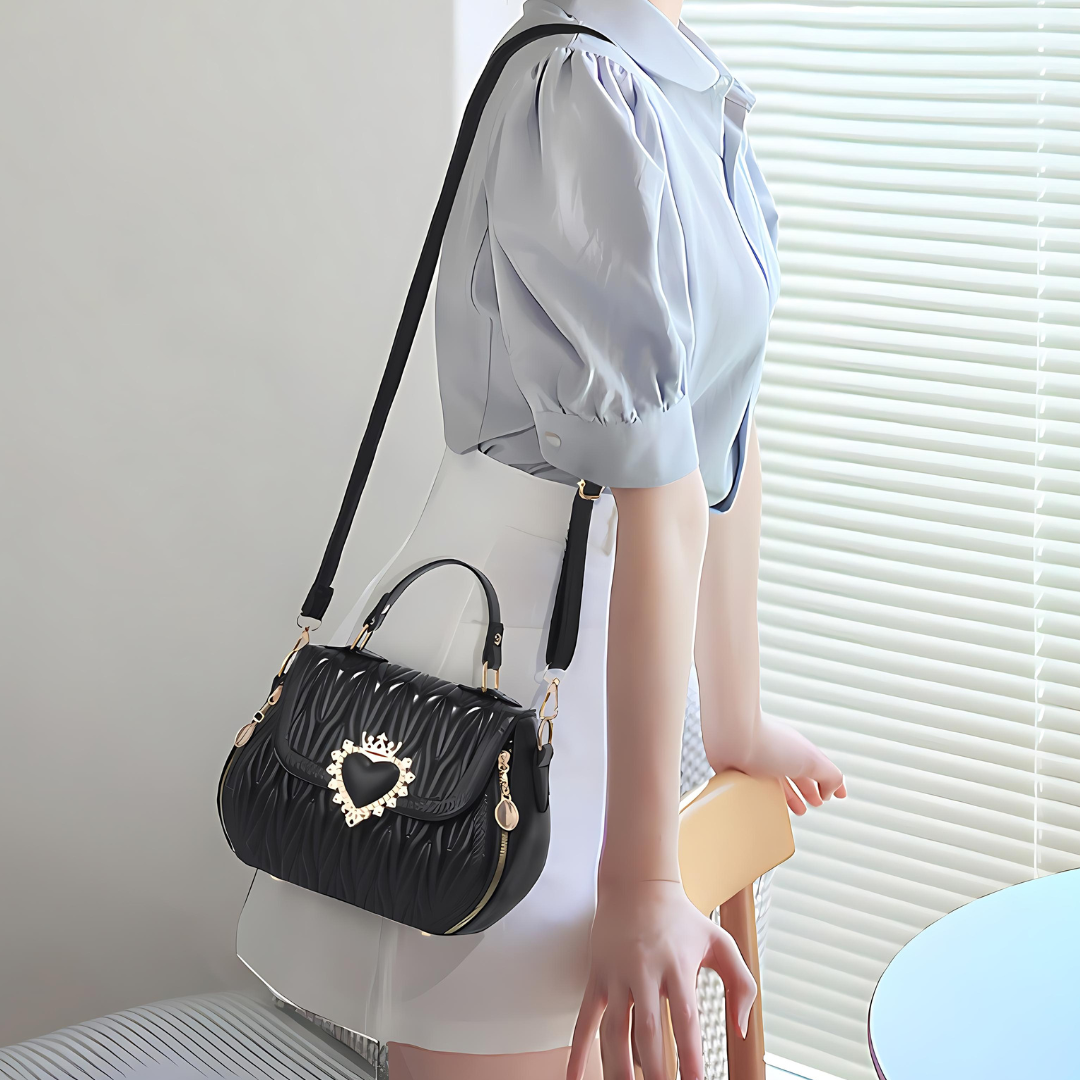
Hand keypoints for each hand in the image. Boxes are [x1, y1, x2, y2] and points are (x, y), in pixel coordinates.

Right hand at [566, 879, 757, 1079]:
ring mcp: (616, 974)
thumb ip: (742, 985)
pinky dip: (578, 1051)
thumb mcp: (721, 943)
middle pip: (647, 1030)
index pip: (684, 1018)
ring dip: (618, 1068)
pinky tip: (576, 1078)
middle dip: (655, 1071)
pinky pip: (584, 1019)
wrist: (636, 883)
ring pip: (613, 1029)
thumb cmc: (683, 918)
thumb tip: (741, 1031)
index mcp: (676, 965)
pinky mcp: (596, 976)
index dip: (689, 1054)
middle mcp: (643, 970)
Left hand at [706, 712, 846, 815]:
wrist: (731, 736)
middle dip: (810, 790)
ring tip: (798, 810)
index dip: (832, 782)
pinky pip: (755, 786)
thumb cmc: (770, 743)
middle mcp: (779, 754)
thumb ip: (830, 775)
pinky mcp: (739, 770)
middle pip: (799, 774)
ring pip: (777, 782)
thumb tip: (831, 791)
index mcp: (798, 750)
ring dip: (790, 796)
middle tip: (817, 804)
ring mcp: (758, 762)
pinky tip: (766, 806)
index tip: (840, 796)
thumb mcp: (811, 760)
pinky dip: (765, 796)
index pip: (820, 767)